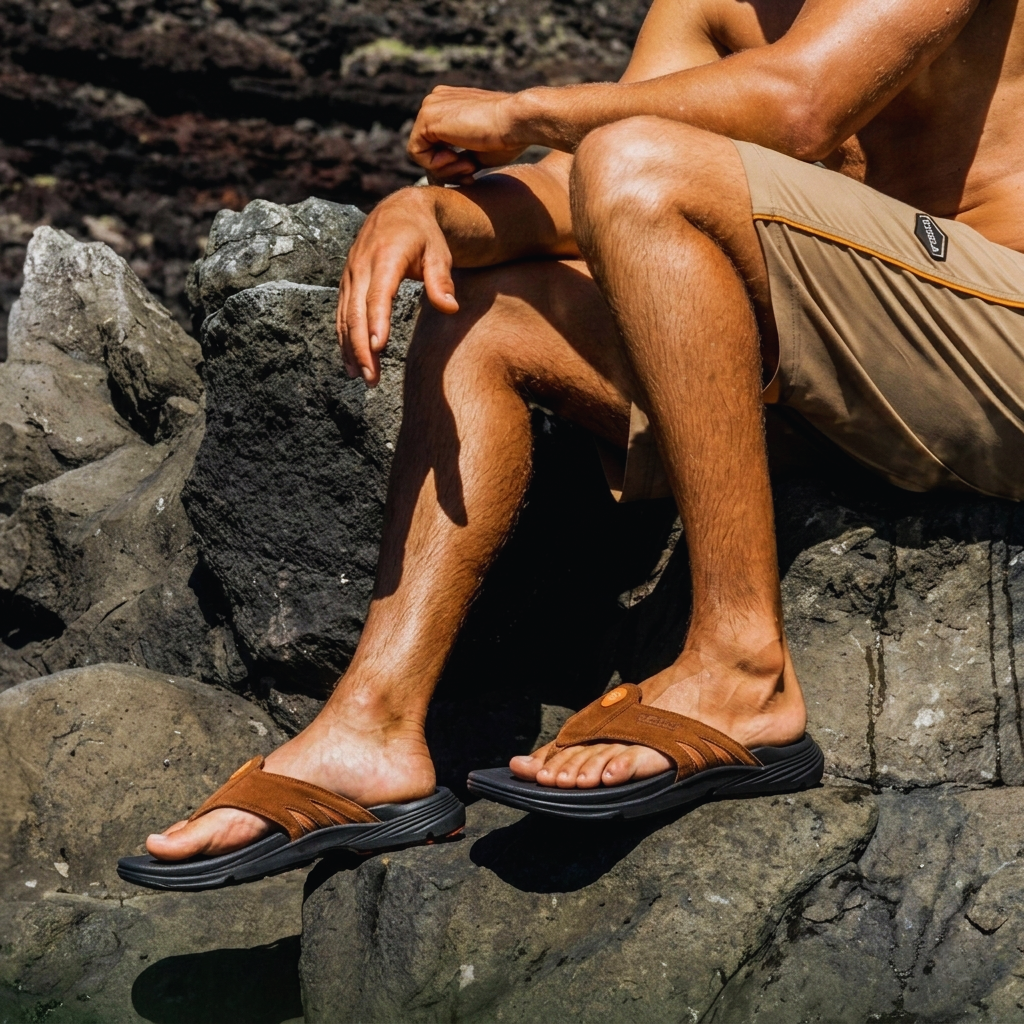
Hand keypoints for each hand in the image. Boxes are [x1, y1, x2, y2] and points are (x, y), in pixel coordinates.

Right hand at [337, 187, 458, 386]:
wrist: (398, 209)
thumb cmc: (424, 235)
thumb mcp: (439, 252)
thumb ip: (442, 280)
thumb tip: (450, 308)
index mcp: (386, 257)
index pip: (378, 294)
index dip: (377, 321)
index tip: (378, 347)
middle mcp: (362, 266)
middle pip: (356, 312)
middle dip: (361, 348)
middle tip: (372, 378)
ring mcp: (351, 275)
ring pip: (345, 317)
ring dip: (350, 349)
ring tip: (362, 378)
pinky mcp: (347, 283)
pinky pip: (342, 315)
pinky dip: (344, 339)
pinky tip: (351, 362)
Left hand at [408, 85, 528, 183]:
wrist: (517, 121)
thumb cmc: (506, 139)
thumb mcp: (476, 153)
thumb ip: (457, 159)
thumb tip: (439, 177)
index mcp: (449, 105)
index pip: (435, 144)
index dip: (451, 165)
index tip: (472, 172)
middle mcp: (436, 101)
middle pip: (426, 149)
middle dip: (447, 169)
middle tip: (470, 173)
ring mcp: (430, 106)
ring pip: (421, 152)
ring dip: (445, 169)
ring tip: (469, 165)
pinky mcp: (426, 117)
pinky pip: (416, 153)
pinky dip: (435, 165)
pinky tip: (457, 159)